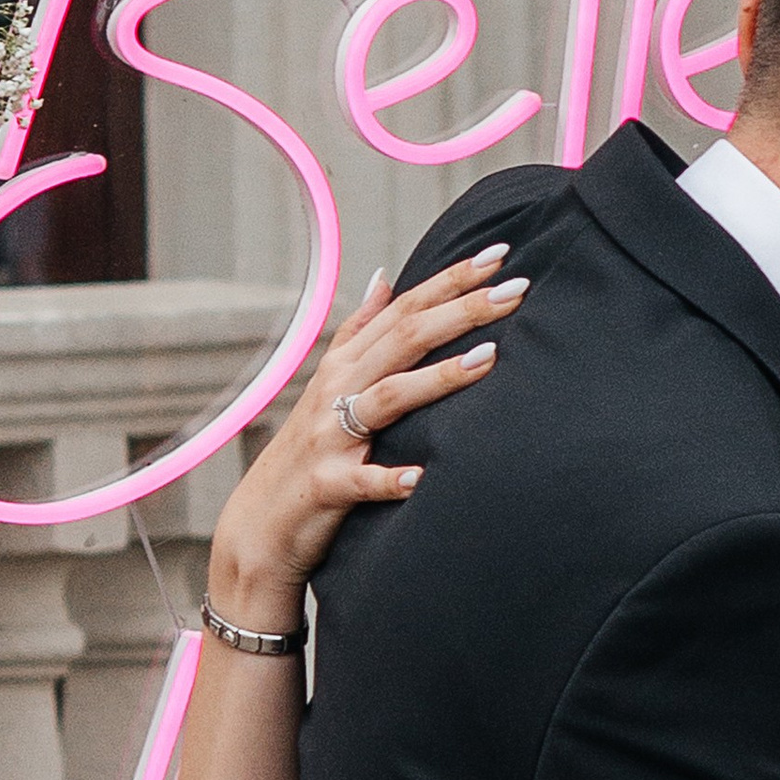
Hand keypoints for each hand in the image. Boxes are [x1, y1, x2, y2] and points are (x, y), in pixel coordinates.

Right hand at [203, 245, 525, 632]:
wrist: (261, 524)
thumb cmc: (312, 449)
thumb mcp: (331, 382)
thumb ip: (360, 329)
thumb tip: (385, 275)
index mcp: (346, 363)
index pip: (404, 308)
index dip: (450, 279)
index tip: (500, 254)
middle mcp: (337, 389)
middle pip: (404, 339)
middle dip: (461, 310)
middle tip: (518, 289)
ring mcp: (331, 437)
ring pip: (389, 397)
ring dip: (440, 378)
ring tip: (490, 359)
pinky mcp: (327, 485)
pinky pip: (362, 480)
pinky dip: (390, 478)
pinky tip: (422, 478)